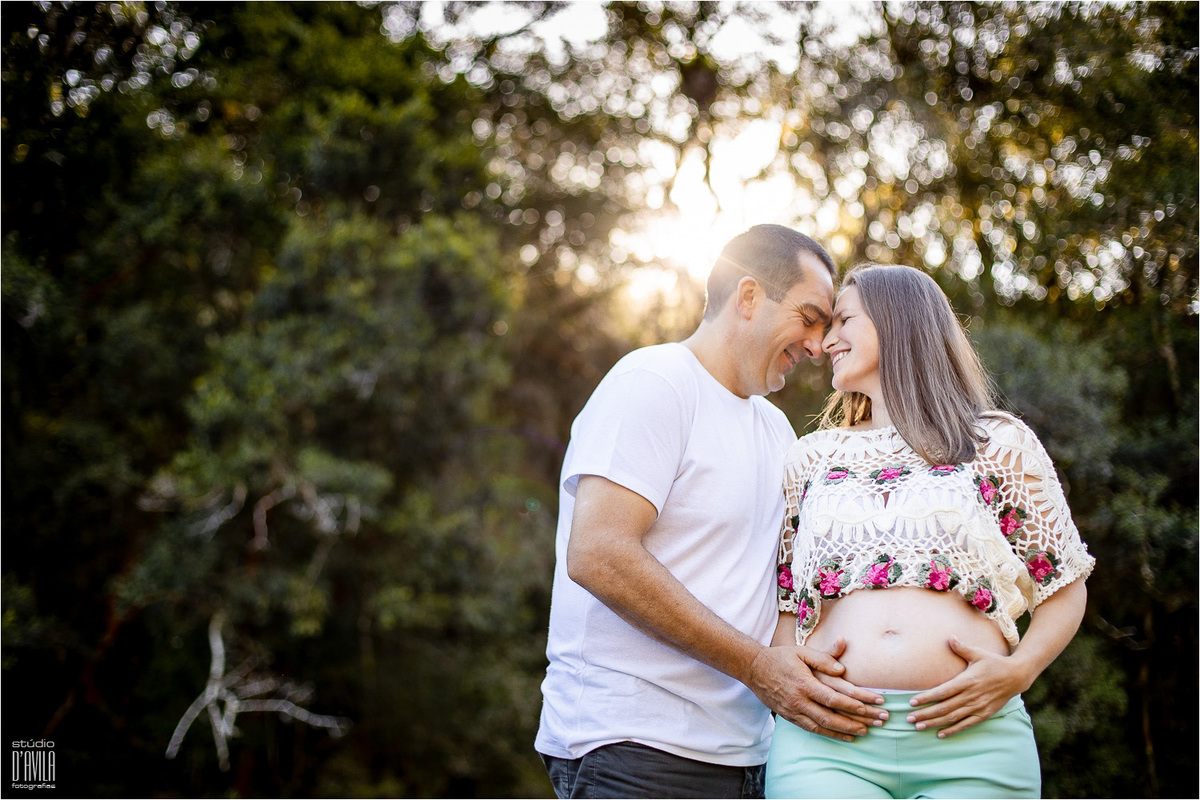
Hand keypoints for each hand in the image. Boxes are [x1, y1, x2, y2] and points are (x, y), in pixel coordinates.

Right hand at [746, 638, 887, 741]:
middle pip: (834, 715)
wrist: (754, 669)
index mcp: (805, 683)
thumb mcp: (801, 651)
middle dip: (860, 719)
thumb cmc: (780, 657)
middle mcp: (800, 700)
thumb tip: (842, 668)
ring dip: (847, 731)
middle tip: (881, 721)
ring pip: (825, 726)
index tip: (877, 702)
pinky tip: (846, 736)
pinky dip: (831, 735)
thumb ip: (823, 658)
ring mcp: (795, 711)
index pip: (836, 697)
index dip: (858, 702)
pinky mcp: (791, 717)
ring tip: (867, 731)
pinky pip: (813, 730)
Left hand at [906, 637, 1033, 737]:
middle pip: (944, 708)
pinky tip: (940, 734)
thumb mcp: (979, 653)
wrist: (1016, 676)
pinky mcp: (984, 714)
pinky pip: (966, 725)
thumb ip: (962, 648)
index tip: (912, 702)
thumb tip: (950, 637)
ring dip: (935, 723)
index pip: (943, 691)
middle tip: (909, 718)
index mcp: (967, 681)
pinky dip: (953, 730)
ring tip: (919, 726)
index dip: (927, 697)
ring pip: (952, 718)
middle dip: (925, 714)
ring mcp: (978, 707)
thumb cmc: (994, 663)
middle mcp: (971, 696)